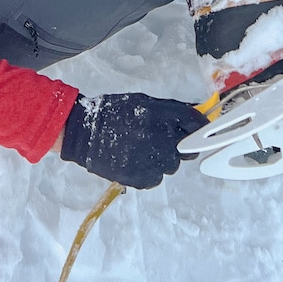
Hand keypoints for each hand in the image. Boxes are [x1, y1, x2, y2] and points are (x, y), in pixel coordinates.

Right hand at [60, 93, 206, 188]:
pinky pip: (156, 178)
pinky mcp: (140, 178)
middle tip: (161, 140)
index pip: (193, 121)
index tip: (199, 128)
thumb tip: (198, 113)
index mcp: (158, 115)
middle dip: (178, 145)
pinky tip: (134, 160)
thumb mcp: (143, 102)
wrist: (83, 133)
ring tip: (142, 150)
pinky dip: (149, 171)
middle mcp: (157, 138)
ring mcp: (150, 160)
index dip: (199, 126)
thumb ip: (171, 109)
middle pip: (186, 149)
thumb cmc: (113, 113)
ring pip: (171, 166)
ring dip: (163, 159)